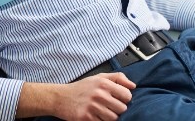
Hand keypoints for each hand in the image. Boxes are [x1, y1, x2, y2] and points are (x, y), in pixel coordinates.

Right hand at [18, 73, 135, 120]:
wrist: (60, 98)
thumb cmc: (81, 88)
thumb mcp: (98, 78)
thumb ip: (117, 78)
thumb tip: (133, 85)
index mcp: (104, 83)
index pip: (127, 95)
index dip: (124, 98)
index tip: (118, 99)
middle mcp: (99, 94)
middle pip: (122, 109)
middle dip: (117, 109)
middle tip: (108, 106)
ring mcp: (93, 107)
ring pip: (114, 118)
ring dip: (109, 117)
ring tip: (101, 111)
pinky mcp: (87, 118)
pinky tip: (94, 115)